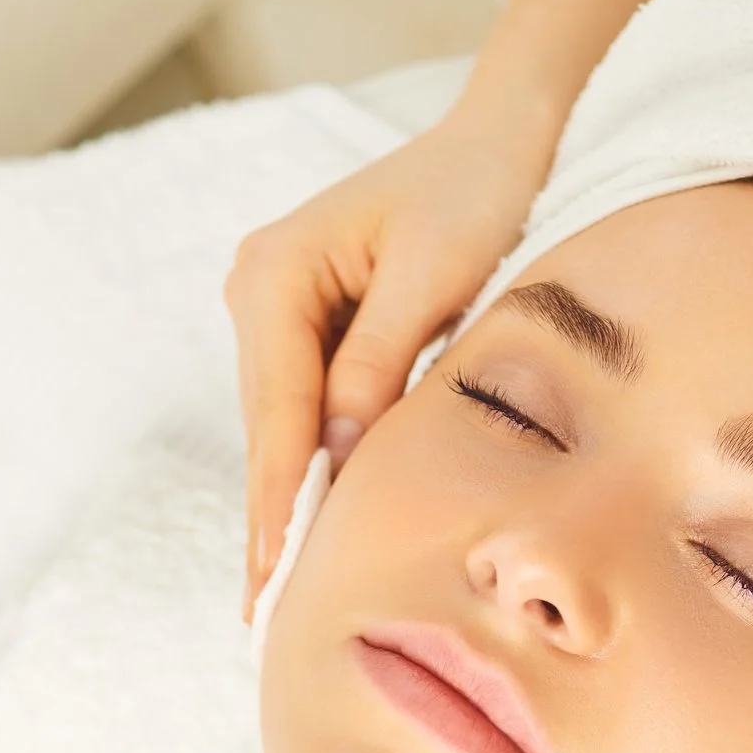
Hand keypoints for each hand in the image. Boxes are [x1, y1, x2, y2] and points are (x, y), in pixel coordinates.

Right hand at [225, 110, 549, 615]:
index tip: (271, 573)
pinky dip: (319, 464)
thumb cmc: (473, 192)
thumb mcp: (433, 278)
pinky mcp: (307, 328)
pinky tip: (317, 528)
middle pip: (270, 427)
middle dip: (275, 515)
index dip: (277, 499)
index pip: (276, 411)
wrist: (494, 142)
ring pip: (285, 426)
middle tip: (266, 611)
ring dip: (293, 499)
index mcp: (275, 273)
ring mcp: (276, 311)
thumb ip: (380, 366)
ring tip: (282, 589)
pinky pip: (310, 410)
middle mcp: (258, 291)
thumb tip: (341, 456)